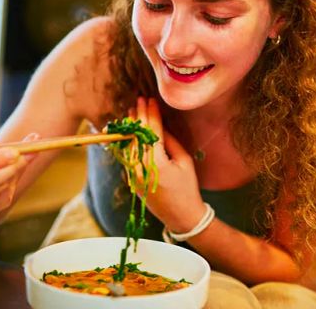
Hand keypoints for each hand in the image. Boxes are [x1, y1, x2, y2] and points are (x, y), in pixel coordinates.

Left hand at [131, 97, 206, 232]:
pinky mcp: (132, 180)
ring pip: (129, 145)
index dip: (151, 114)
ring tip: (131, 111)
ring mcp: (134, 175)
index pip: (152, 132)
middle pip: (137, 136)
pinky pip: (128, 156)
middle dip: (138, 116)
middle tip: (139, 100)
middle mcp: (142, 169)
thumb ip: (172, 142)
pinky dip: (128, 141)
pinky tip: (129, 131)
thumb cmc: (188, 189)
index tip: (151, 100)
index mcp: (157, 164)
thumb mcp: (185, 162)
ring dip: (130, 127)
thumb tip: (162, 126)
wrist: (181, 216)